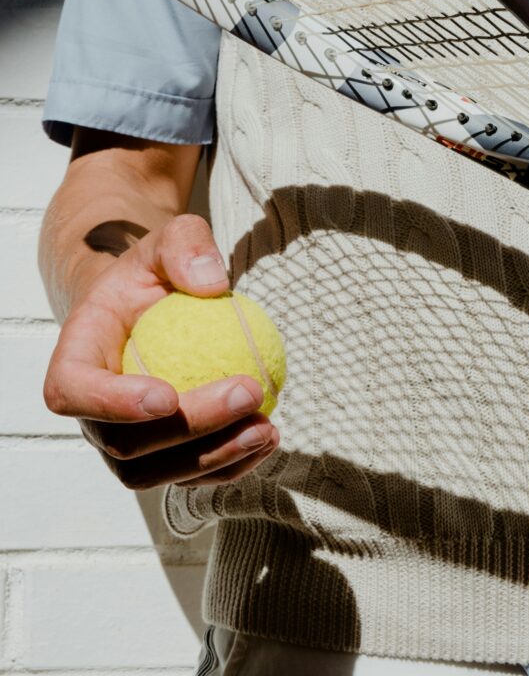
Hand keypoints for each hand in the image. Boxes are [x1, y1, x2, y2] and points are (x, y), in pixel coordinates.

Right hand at [43, 214, 279, 488]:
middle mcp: (90, 412)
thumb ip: (185, 245)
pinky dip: (230, 465)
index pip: (73, 392)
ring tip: (268, 428)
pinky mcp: (158, 457)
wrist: (152, 306)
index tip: (168, 395)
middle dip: (190, 429)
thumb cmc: (155, 271)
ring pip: (157, 473)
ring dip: (215, 458)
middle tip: (249, 394)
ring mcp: (122, 441)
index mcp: (76, 357)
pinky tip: (268, 437)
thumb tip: (213, 284)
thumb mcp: (169, 238)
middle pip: (125, 443)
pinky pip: (189, 475)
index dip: (112, 404)